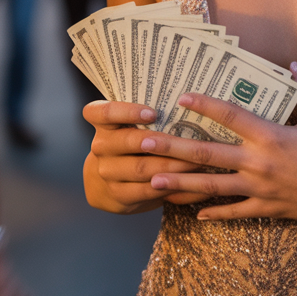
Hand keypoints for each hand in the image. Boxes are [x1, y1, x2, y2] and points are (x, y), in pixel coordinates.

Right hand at [83, 100, 211, 211]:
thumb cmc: (132, 144)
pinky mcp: (118, 195)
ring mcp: (107, 172)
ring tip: (196, 161)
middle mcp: (100, 146)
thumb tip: (189, 101)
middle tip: (186, 141)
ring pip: (140, 168)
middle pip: (126, 141)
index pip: (103, 112)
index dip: (126, 112)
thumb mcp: (132, 126)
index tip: (153, 113)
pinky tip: (188, 181)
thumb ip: (150, 115)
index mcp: (103, 123)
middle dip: (158, 142)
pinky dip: (169, 185)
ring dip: (171, 165)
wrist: (109, 184)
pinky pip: (146, 190)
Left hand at [139, 63, 296, 226]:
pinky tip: (193, 211)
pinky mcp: (268, 209)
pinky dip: (213, 212)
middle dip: (172, 147)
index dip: (204, 105)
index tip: (180, 97)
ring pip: (211, 186)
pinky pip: (234, 212)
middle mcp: (259, 163)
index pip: (230, 116)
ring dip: (180, 182)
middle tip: (142, 143)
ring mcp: (261, 189)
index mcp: (272, 135)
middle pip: (207, 153)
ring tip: (152, 180)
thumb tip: (291, 65)